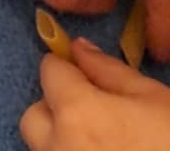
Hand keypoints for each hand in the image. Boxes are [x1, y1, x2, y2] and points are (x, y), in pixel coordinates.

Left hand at [21, 42, 169, 150]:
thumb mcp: (154, 99)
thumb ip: (109, 70)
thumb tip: (78, 48)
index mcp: (77, 112)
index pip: (49, 71)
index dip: (69, 71)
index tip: (89, 80)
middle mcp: (58, 146)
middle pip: (35, 116)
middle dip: (57, 110)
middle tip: (96, 117)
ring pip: (44, 149)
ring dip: (62, 141)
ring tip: (103, 146)